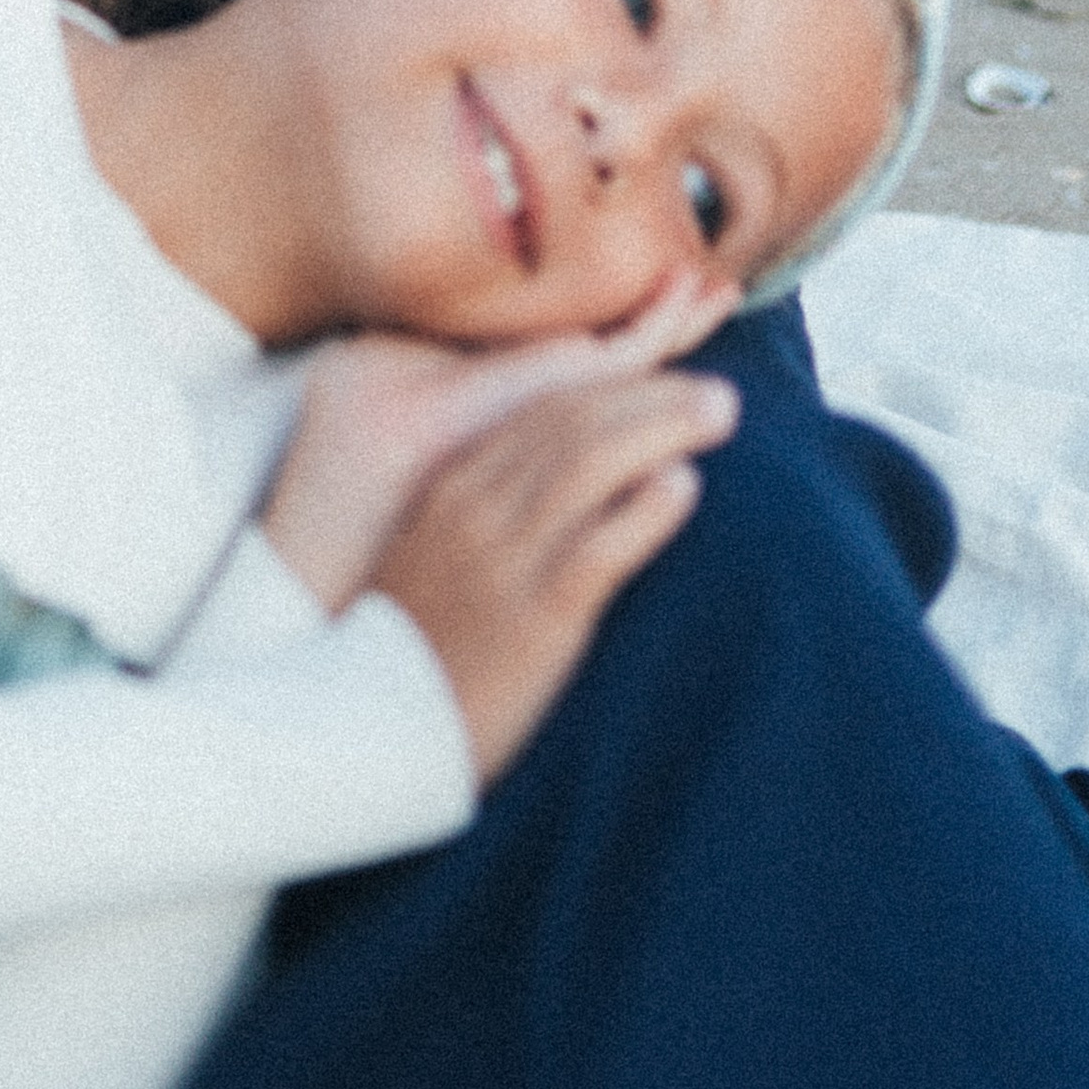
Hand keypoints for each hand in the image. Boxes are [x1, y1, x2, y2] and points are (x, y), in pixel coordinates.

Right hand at [260, 271, 731, 617]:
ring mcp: (504, 557)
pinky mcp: (534, 613)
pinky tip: (684, 488)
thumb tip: (550, 491)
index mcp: (452, 486)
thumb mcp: (429, 558)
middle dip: (651, 393)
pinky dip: (646, 511)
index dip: (611, 381)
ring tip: (721, 411)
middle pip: (574, 424)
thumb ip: (479, 516)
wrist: (366, 725)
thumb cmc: (408, 647)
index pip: (539, 409)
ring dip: (664, 429)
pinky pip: (599, 547)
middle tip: (716, 382)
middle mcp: (477, 508)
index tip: (664, 362)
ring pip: (591, 467)